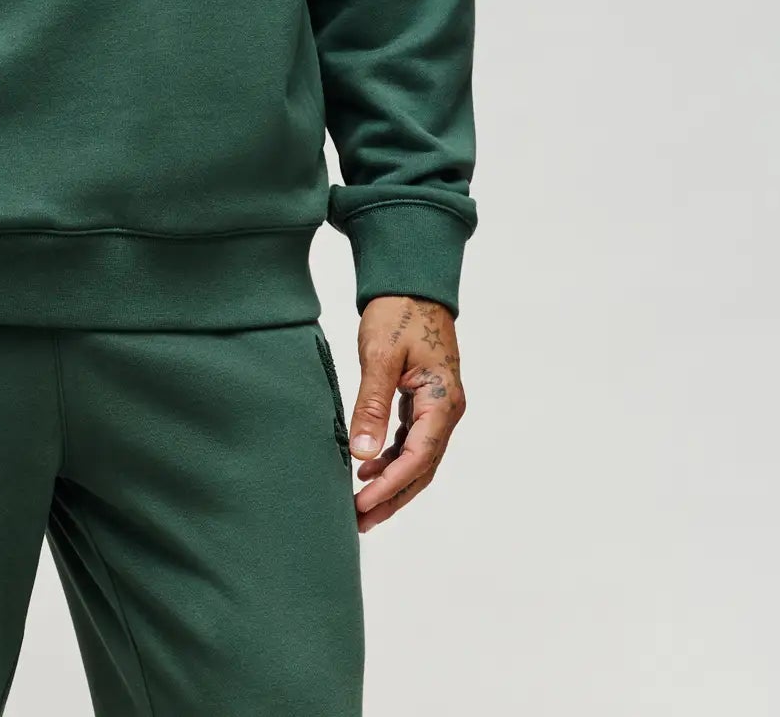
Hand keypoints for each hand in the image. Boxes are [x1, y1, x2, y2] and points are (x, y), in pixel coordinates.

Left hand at [348, 295, 465, 532]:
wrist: (411, 282)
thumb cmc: (399, 312)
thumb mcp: (381, 357)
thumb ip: (372, 405)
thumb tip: (362, 455)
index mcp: (443, 401)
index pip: (417, 459)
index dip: (390, 487)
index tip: (360, 505)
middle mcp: (446, 411)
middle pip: (421, 469)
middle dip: (391, 498)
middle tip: (358, 522)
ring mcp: (438, 408)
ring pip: (417, 459)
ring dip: (391, 484)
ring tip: (359, 506)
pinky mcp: (424, 402)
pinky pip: (411, 442)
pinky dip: (391, 460)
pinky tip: (367, 470)